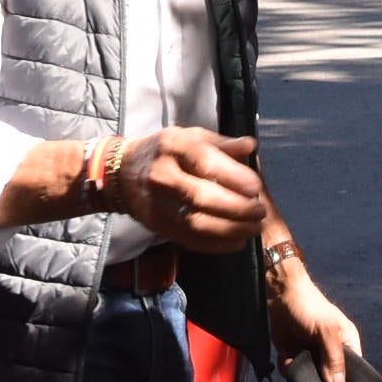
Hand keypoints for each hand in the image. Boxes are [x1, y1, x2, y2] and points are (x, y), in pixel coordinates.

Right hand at [116, 128, 266, 250]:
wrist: (121, 173)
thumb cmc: (165, 151)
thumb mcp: (190, 136)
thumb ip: (222, 143)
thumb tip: (251, 146)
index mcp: (174, 147)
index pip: (206, 163)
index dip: (235, 177)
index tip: (257, 188)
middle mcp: (163, 176)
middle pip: (202, 197)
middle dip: (237, 208)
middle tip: (260, 212)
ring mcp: (157, 204)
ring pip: (197, 224)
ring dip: (230, 230)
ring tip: (253, 228)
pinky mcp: (156, 226)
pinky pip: (189, 240)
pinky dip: (216, 245)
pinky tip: (236, 241)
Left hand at [266, 262, 361, 381]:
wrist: (280, 293)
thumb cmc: (308, 304)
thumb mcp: (325, 329)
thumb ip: (333, 357)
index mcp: (347, 342)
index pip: (354, 370)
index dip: (347, 381)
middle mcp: (330, 351)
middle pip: (331, 378)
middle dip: (320, 380)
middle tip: (310, 367)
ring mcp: (312, 354)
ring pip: (310, 378)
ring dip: (301, 373)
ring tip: (295, 356)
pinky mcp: (295, 355)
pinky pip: (294, 372)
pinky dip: (288, 367)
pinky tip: (286, 354)